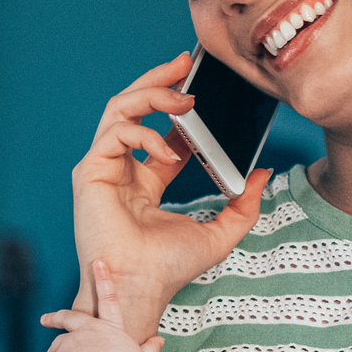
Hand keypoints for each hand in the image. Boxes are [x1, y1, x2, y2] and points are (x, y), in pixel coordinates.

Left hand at [41, 261, 163, 351]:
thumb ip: (149, 348)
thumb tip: (160, 340)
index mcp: (110, 328)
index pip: (108, 298)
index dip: (103, 278)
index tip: (98, 262)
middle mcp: (88, 329)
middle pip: (68, 317)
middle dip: (55, 317)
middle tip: (45, 319)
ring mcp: (71, 341)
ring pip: (59, 351)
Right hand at [72, 56, 270, 334]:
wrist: (142, 288)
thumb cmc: (169, 269)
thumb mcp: (221, 233)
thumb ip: (242, 203)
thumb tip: (261, 173)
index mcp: (144, 183)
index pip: (159, 131)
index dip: (177, 106)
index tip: (199, 87)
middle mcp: (121, 171)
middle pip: (133, 109)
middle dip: (157, 82)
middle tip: (184, 64)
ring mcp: (103, 169)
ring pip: (119, 110)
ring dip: (151, 94)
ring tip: (183, 95)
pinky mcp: (90, 172)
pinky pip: (114, 132)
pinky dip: (143, 132)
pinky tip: (169, 148)